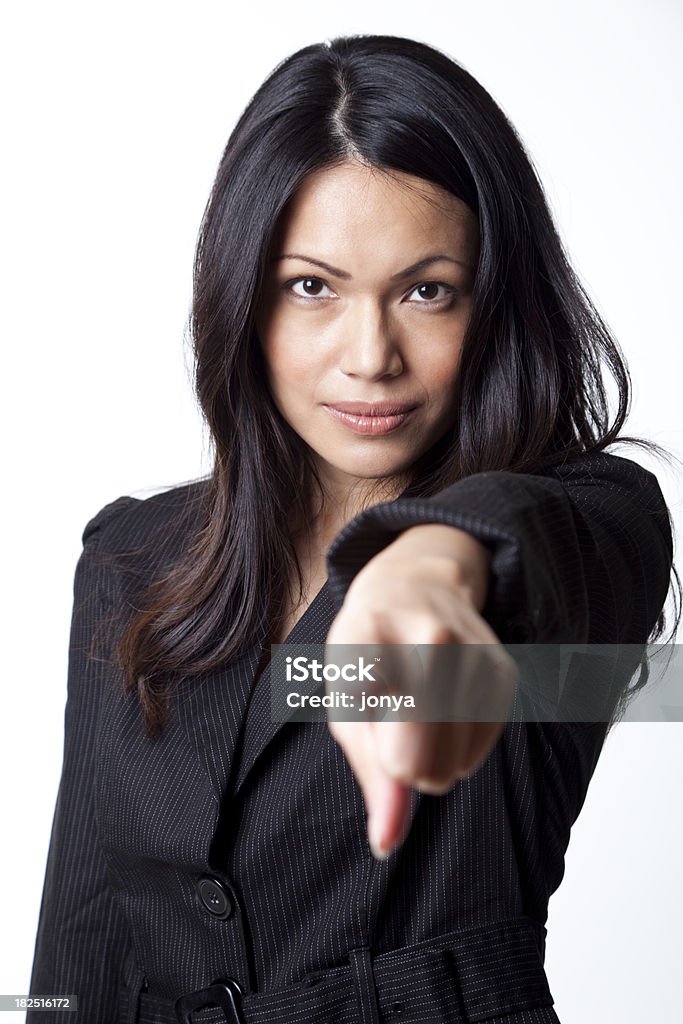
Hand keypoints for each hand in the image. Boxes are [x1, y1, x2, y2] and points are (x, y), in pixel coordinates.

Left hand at [325, 524, 516, 858]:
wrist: (416, 587)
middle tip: (394, 717)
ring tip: (419, 702)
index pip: (388, 747)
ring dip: (432, 752)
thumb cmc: (368, 652)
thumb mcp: (346, 703)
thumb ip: (370, 775)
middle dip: (404, 763)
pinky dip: (459, 744)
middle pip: (423, 769)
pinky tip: (446, 704)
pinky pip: (479, 752)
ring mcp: (476, 655)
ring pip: (454, 767)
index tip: (377, 707)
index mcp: (373, 640)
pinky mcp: (505, 673)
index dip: (381, 754)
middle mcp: (432, 640)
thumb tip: (387, 843)